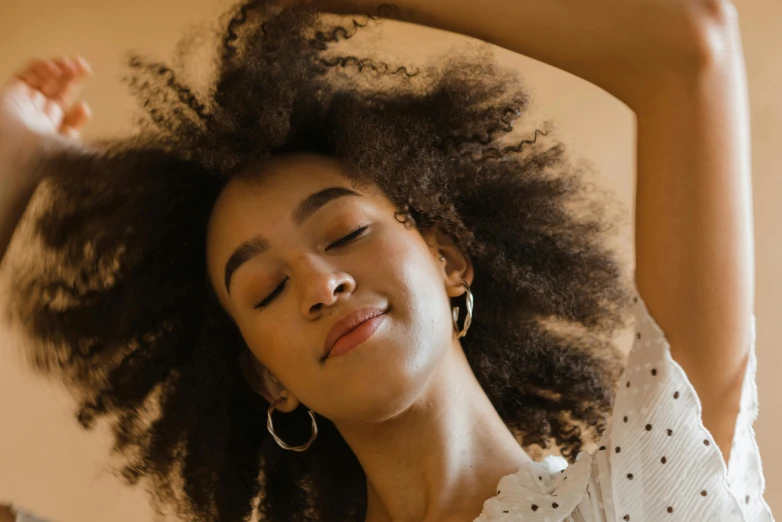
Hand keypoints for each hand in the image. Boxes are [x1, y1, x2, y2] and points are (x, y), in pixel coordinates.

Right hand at [0, 55, 92, 178]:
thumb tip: (85, 109)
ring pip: (44, 81)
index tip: (84, 105)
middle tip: (85, 67)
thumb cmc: (42, 156)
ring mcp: (25, 104)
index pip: (69, 116)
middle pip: (59, 92)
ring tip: (73, 64)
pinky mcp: (11, 93)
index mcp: (54, 133)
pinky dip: (40, 68)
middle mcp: (39, 117)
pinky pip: (26, 75)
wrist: (12, 153)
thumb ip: (82, 136)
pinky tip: (54, 68)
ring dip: (60, 69)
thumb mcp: (72, 150)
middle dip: (73, 79)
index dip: (79, 109)